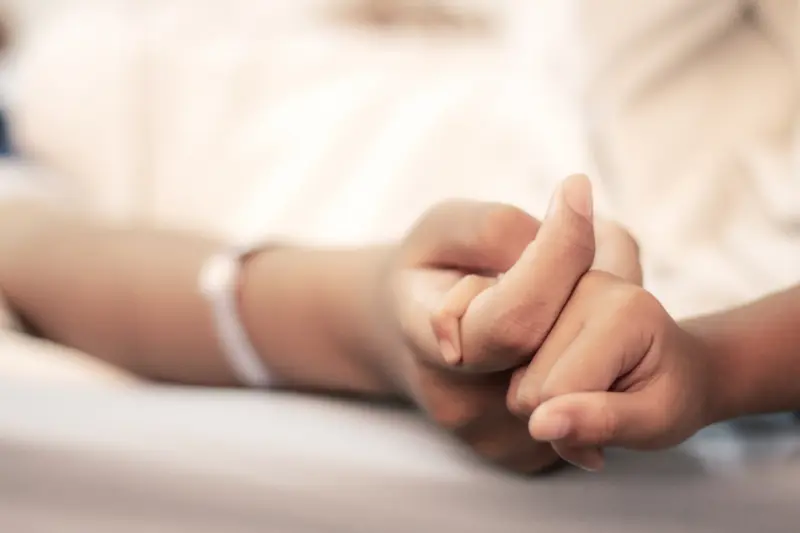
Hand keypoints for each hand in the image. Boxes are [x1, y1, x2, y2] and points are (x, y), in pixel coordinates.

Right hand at [384, 175, 640, 471]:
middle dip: (585, 283)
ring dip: (594, 318)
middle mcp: (457, 402)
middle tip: (580, 235)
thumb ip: (495, 230)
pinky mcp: (524, 457)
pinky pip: (586, 402)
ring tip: (565, 282)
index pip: (512, 316)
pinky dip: (592, 354)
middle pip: (557, 350)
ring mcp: (492, 437)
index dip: (556, 254)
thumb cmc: (426, 273)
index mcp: (423, 340)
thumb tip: (567, 236)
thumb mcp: (441, 229)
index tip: (576, 193)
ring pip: (583, 377)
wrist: (405, 338)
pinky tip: (563, 325)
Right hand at [508, 271, 711, 471]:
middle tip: (599, 417)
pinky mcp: (540, 303)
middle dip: (557, 416)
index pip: (557, 389)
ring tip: (588, 400)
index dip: (572, 431)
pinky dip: (536, 388)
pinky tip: (569, 384)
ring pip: (515, 379)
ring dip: (545, 405)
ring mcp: (557, 290)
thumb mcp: (656, 422)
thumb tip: (538, 425)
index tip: (604, 442)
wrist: (676, 364)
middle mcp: (583, 286)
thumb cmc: (672, 394)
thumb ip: (602, 422)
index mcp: (620, 311)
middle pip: (530, 385)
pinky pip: (512, 366)